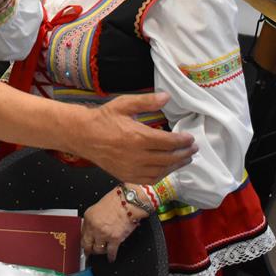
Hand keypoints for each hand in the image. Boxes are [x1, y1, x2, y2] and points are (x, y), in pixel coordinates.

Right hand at [73, 93, 195, 183]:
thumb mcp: (124, 104)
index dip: (182, 141)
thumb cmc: (103, 118)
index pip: (168, 142)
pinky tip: (168, 168)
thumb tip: (166, 96)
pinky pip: (150, 179)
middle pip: (168, 158)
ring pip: (161, 171)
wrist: (83, 136)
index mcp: (138, 137)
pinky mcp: (126, 176)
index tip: (190, 138)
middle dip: (184, 154)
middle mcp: (137, 156)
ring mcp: (131, 168)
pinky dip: (162, 175)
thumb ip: (146, 101)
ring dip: (176, 166)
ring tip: (185, 159)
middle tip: (193, 149)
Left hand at [81, 189, 138, 260]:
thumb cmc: (117, 201)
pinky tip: (111, 257)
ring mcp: (104, 234)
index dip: (85, 240)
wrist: (129, 201)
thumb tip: (91, 230)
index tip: (86, 244)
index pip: (82, 234)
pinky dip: (111, 256)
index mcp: (89, 218)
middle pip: (87, 245)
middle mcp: (94, 227)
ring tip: (103, 252)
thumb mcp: (98, 207)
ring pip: (98, 250)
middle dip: (89, 250)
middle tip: (90, 252)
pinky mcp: (115, 239)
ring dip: (101, 252)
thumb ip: (93, 220)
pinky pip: (111, 252)